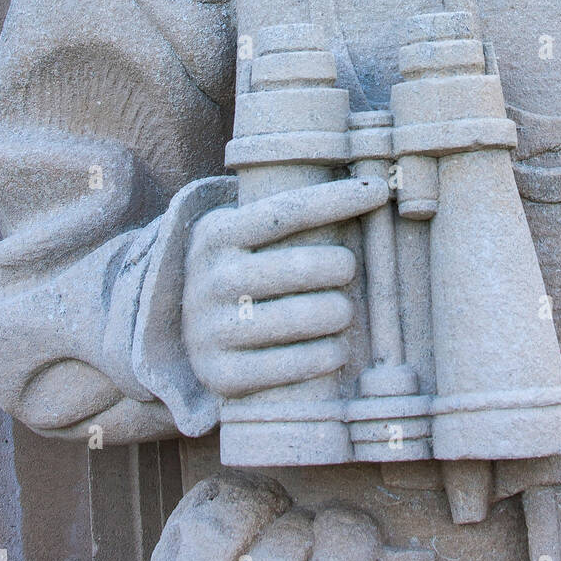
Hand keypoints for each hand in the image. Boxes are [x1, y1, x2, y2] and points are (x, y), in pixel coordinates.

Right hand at [181, 175, 387, 397]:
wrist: (181, 329)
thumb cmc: (239, 269)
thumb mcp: (240, 233)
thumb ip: (281, 216)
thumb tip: (362, 187)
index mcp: (217, 234)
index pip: (287, 210)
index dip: (337, 199)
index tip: (379, 191)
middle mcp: (210, 279)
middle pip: (299, 266)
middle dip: (340, 266)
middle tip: (348, 270)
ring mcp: (211, 328)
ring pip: (298, 318)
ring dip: (337, 313)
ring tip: (343, 311)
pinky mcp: (219, 373)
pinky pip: (287, 366)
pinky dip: (323, 356)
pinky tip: (337, 350)